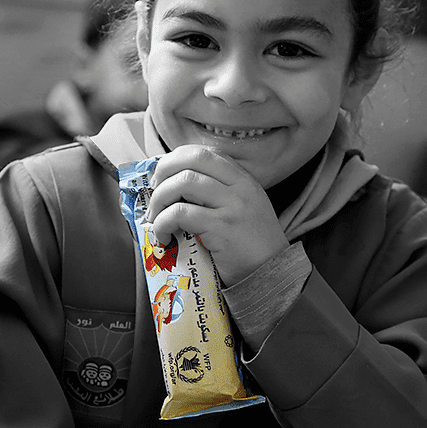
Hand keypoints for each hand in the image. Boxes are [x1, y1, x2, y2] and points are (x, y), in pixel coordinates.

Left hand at [146, 145, 288, 286]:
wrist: (273, 275)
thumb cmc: (251, 246)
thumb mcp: (243, 209)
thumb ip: (220, 193)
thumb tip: (175, 186)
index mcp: (243, 179)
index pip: (204, 153)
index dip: (176, 159)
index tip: (163, 177)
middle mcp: (240, 187)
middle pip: (192, 160)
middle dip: (163, 172)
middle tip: (153, 193)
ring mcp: (232, 206)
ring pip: (183, 183)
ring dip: (159, 199)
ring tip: (155, 218)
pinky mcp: (222, 228)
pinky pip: (181, 214)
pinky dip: (162, 223)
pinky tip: (163, 236)